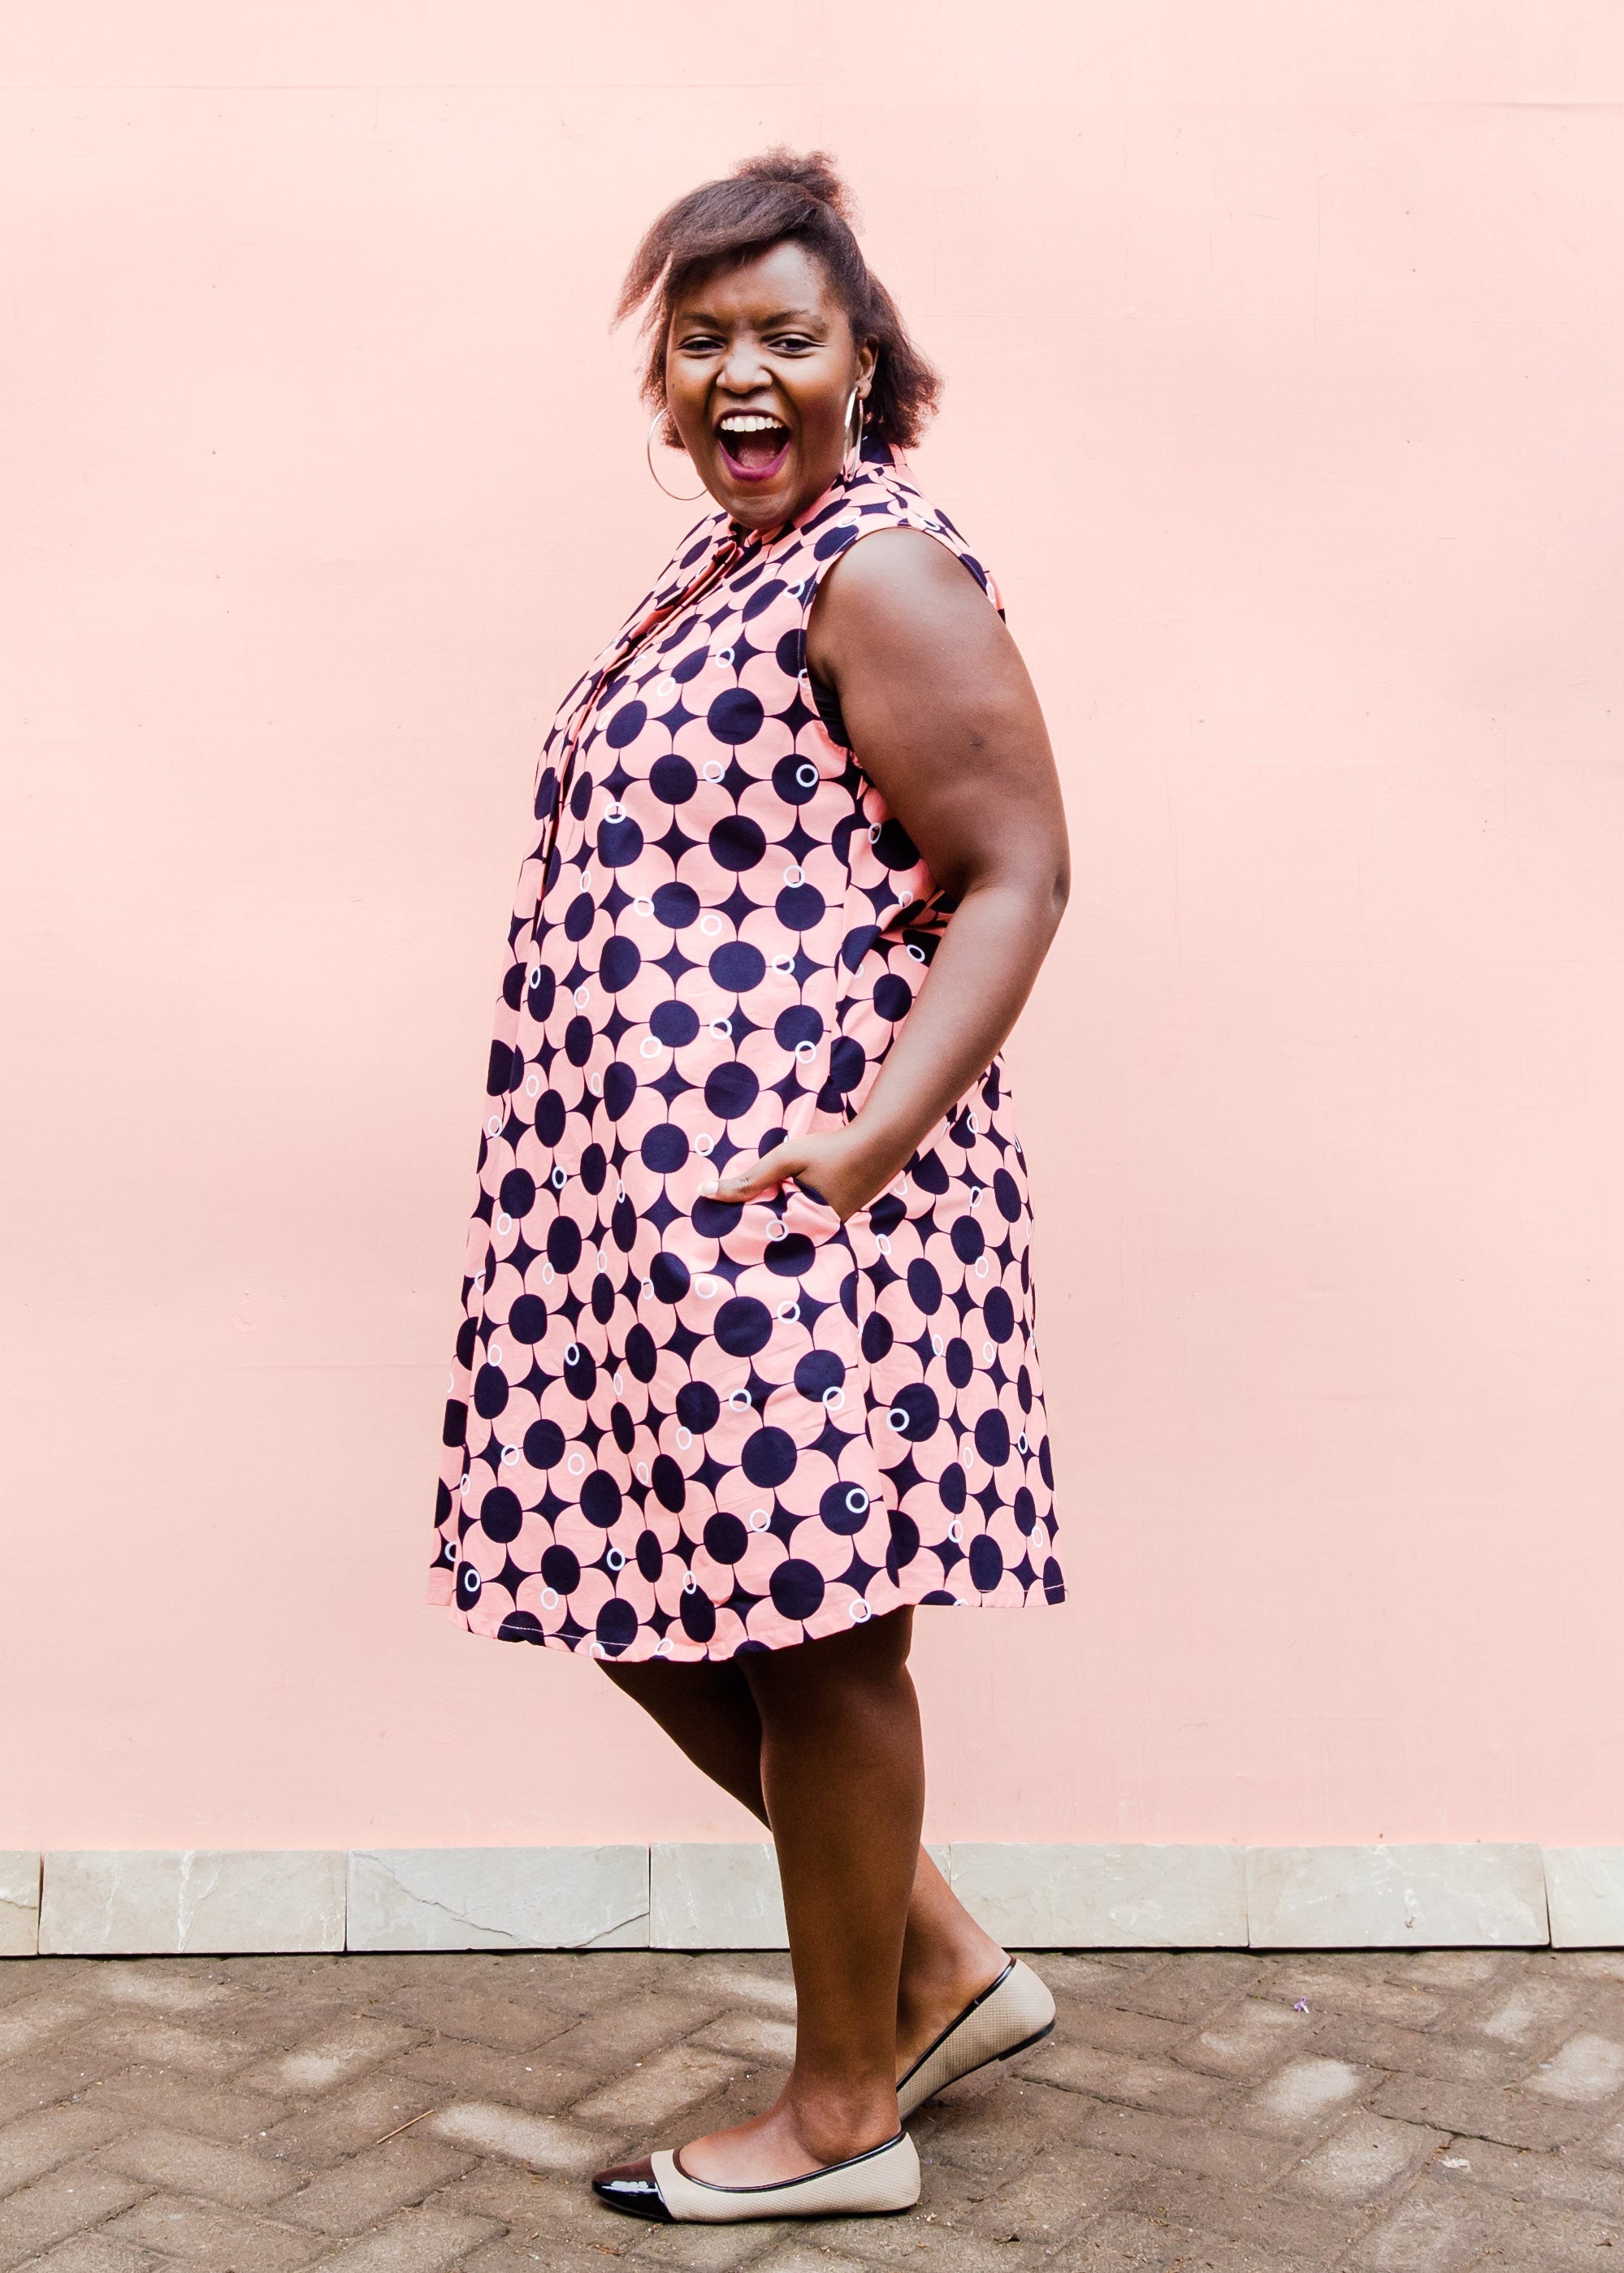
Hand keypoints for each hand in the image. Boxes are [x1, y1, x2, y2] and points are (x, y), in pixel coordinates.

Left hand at [702, 1126, 887, 1222]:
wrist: (879, 1146)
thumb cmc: (831, 1151)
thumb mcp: (785, 1159)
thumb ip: (748, 1179)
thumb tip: (705, 1192)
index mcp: (802, 1226)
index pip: (759, 1238)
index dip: (735, 1234)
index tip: (712, 1230)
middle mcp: (816, 1236)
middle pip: (774, 1239)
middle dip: (751, 1233)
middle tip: (720, 1227)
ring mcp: (827, 1231)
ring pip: (789, 1232)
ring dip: (771, 1225)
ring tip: (742, 1220)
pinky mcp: (833, 1222)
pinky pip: (803, 1225)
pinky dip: (789, 1217)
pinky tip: (777, 1207)